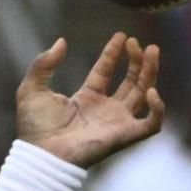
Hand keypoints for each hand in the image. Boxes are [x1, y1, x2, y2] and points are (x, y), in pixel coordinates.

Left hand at [16, 33, 163, 168]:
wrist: (42, 154)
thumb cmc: (34, 128)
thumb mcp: (32, 89)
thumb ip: (44, 64)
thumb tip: (61, 41)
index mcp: (85, 100)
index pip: (105, 72)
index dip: (113, 53)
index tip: (121, 36)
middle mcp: (104, 110)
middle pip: (130, 81)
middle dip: (137, 60)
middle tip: (138, 43)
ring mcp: (116, 122)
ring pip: (143, 95)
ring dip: (150, 72)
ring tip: (151, 50)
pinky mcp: (124, 136)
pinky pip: (151, 125)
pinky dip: (158, 109)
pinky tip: (150, 91)